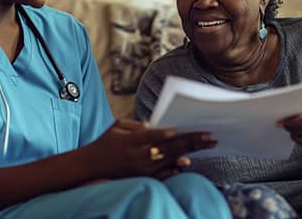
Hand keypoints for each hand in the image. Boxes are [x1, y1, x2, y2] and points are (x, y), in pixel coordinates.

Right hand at [85, 119, 216, 178]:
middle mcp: (139, 155)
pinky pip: (163, 173)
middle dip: (192, 141)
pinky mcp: (143, 177)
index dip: (173, 133)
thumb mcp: (118, 126)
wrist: (91, 166)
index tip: (188, 129)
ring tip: (207, 145)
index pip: (157, 135)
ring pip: (170, 159)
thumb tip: (158, 127)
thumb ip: (137, 125)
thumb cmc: (106, 142)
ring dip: (190, 152)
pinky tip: (187, 163)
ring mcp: (142, 168)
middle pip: (170, 147)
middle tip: (210, 136)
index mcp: (133, 140)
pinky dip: (175, 169)